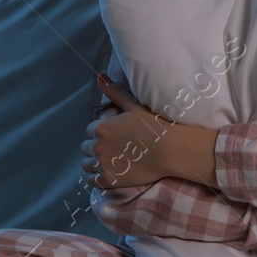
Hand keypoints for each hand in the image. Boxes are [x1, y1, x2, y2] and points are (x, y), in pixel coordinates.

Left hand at [80, 75, 173, 189]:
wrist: (170, 150)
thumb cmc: (154, 125)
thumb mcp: (133, 105)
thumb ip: (113, 92)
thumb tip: (99, 75)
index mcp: (100, 128)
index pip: (89, 131)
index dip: (102, 133)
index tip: (116, 136)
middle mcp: (97, 146)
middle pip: (86, 148)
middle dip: (97, 147)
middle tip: (116, 149)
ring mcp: (102, 165)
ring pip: (87, 165)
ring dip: (96, 163)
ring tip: (113, 161)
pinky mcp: (108, 180)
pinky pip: (92, 181)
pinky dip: (98, 177)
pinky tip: (112, 172)